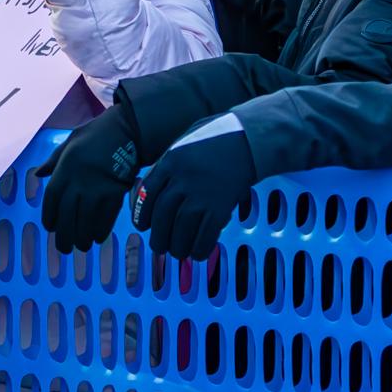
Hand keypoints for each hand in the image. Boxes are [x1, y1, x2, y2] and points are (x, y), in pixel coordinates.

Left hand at [36, 101, 143, 252]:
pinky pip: (106, 219)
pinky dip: (101, 231)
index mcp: (65, 169)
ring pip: (86, 222)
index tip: (51, 228)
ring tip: (82, 245)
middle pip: (67, 217)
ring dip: (83, 238)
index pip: (51, 200)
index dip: (49, 217)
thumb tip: (38, 174)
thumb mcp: (70, 142)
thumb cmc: (96, 135)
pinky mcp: (115, 194)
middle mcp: (79, 182)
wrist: (127, 131)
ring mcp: (97, 190)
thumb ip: (54, 161)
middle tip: (65, 248)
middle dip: (64, 237)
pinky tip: (98, 238)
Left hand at [130, 113, 254, 259]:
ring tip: (177, 253)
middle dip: (159, 237)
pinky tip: (197, 253)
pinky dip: (200, 248)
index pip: (147, 194)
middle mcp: (182, 179)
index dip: (141, 215)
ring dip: (177, 247)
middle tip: (159, 247)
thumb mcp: (183, 143)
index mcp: (170, 161)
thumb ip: (167, 165)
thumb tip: (149, 190)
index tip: (143, 226)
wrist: (249, 139)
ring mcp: (202, 194)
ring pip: (182, 229)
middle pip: (162, 215)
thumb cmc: (215, 138)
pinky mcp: (221, 206)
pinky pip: (206, 234)